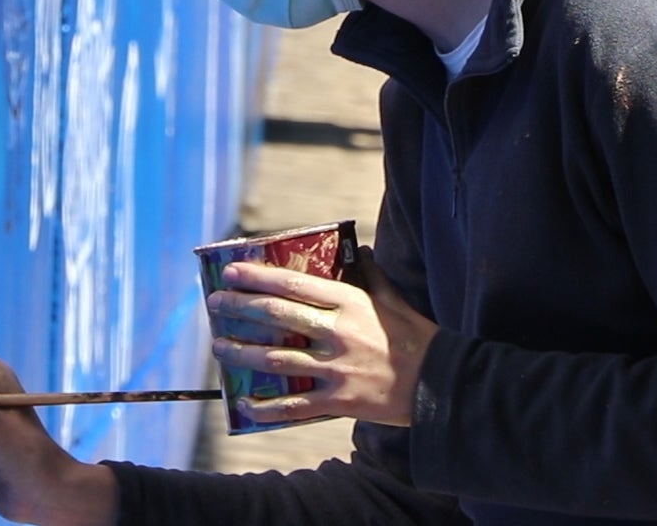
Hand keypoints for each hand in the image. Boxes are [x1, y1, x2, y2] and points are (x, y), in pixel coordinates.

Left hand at [204, 247, 438, 427]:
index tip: (231, 271)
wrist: (441, 385)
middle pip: (277, 317)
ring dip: (242, 353)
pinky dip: (267, 407)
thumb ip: (372, 275)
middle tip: (215, 303)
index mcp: (350, 303)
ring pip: (277, 360)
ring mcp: (337, 369)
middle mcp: (339, 333)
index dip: (258, 277)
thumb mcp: (394, 300)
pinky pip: (295, 404)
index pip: (294, 284)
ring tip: (219, 347)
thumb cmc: (417, 338)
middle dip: (240, 308)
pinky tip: (245, 404)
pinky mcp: (339, 401)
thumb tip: (360, 248)